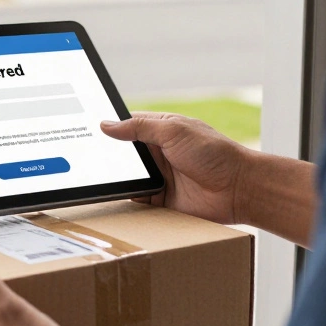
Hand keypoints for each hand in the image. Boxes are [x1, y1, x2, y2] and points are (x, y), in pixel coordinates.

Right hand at [101, 112, 249, 224]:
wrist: (238, 189)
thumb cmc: (213, 153)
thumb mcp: (174, 131)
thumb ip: (139, 127)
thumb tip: (107, 124)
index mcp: (161, 130)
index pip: (127, 126)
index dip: (109, 129)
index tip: (87, 131)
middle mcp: (158, 153)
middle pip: (124, 155)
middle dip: (108, 158)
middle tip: (86, 159)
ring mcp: (159, 177)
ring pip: (128, 178)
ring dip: (117, 180)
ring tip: (95, 180)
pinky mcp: (162, 200)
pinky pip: (137, 200)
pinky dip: (126, 200)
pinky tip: (114, 199)